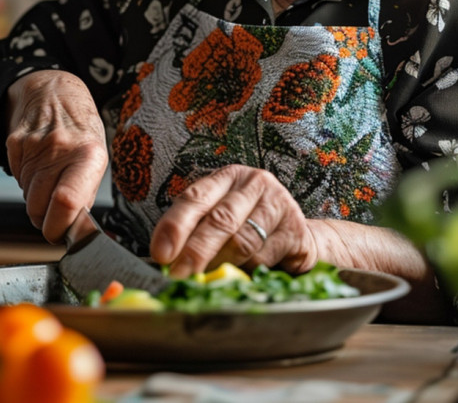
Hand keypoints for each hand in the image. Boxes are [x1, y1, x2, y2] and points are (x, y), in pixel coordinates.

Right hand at [5, 70, 107, 243]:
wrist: (55, 92)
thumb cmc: (82, 132)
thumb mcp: (97, 158)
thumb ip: (85, 195)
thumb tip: (72, 230)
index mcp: (89, 156)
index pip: (66, 202)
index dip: (59, 227)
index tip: (61, 235)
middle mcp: (61, 149)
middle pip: (38, 207)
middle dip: (45, 220)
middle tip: (56, 212)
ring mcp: (34, 145)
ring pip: (26, 198)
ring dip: (37, 200)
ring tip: (51, 179)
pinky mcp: (14, 144)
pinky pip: (17, 180)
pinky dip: (27, 181)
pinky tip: (39, 164)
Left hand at [148, 164, 317, 276]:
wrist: (297, 238)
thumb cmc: (250, 229)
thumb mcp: (222, 222)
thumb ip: (197, 232)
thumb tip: (166, 261)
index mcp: (227, 178)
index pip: (195, 197)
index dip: (175, 225)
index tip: (160, 253)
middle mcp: (253, 183)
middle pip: (219, 219)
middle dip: (195, 251)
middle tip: (178, 275)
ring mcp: (278, 203)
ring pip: (241, 241)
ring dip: (220, 265)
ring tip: (207, 281)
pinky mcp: (295, 229)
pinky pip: (263, 257)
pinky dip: (248, 271)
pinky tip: (244, 274)